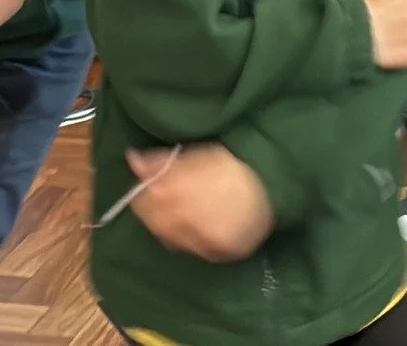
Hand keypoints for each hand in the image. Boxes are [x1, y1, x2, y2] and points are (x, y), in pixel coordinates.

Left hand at [127, 144, 273, 261]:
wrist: (274, 185)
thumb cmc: (234, 165)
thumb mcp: (197, 154)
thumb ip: (161, 160)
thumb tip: (132, 159)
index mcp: (181, 186)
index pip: (146, 196)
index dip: (144, 191)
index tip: (147, 187)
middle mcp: (189, 216)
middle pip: (155, 219)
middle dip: (154, 210)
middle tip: (166, 200)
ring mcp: (204, 238)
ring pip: (171, 237)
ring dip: (169, 226)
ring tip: (183, 213)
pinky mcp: (218, 253)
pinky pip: (192, 249)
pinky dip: (188, 239)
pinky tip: (197, 227)